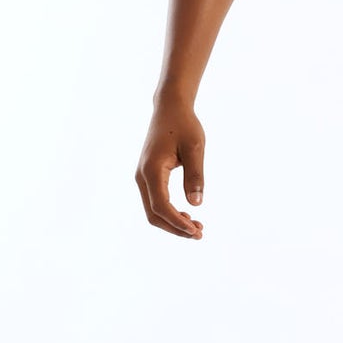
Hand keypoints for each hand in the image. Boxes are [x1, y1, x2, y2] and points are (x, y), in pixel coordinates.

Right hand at [136, 96, 204, 237]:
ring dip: (172, 223)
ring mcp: (142, 177)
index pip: (161, 206)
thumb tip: (196, 204)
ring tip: (196, 227)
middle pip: (153, 214)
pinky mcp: (147, 176)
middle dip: (175, 228)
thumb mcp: (195, 148)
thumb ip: (195, 175)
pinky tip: (186, 215)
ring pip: (152, 210)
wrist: (170, 108)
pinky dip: (168, 213)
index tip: (196, 230)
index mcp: (152, 170)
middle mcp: (142, 176)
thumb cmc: (184, 125)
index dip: (177, 222)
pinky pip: (154, 201)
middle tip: (200, 234)